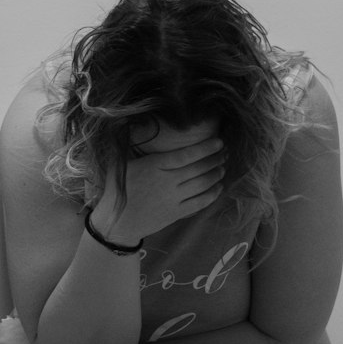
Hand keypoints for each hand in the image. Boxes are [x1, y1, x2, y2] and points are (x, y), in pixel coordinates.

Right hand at [93, 135, 225, 241]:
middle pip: (199, 168)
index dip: (206, 148)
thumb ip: (131, 144)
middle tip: (225, 152)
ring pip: (202, 184)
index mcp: (154, 166)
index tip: (219, 142)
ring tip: (223, 167)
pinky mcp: (177, 213)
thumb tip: (132, 120)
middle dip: (216, 159)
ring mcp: (173, 199)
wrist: (117, 223)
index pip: (186, 155)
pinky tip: (219, 187)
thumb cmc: (118, 190)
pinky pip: (200, 203)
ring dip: (216, 174)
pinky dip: (213, 194)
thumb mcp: (120, 163)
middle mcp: (167, 182)